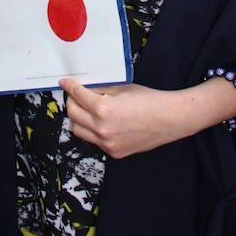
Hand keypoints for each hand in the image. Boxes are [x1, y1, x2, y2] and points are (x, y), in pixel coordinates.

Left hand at [60, 78, 183, 158]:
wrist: (169, 119)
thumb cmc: (149, 100)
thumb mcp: (122, 88)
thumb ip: (101, 89)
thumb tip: (85, 88)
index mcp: (103, 109)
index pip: (77, 96)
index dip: (70, 87)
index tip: (65, 82)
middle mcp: (102, 129)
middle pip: (73, 115)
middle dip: (71, 102)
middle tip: (75, 95)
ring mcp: (107, 144)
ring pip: (79, 131)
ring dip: (79, 118)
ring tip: (87, 109)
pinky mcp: (114, 153)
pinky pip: (94, 141)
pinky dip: (93, 130)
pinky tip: (102, 122)